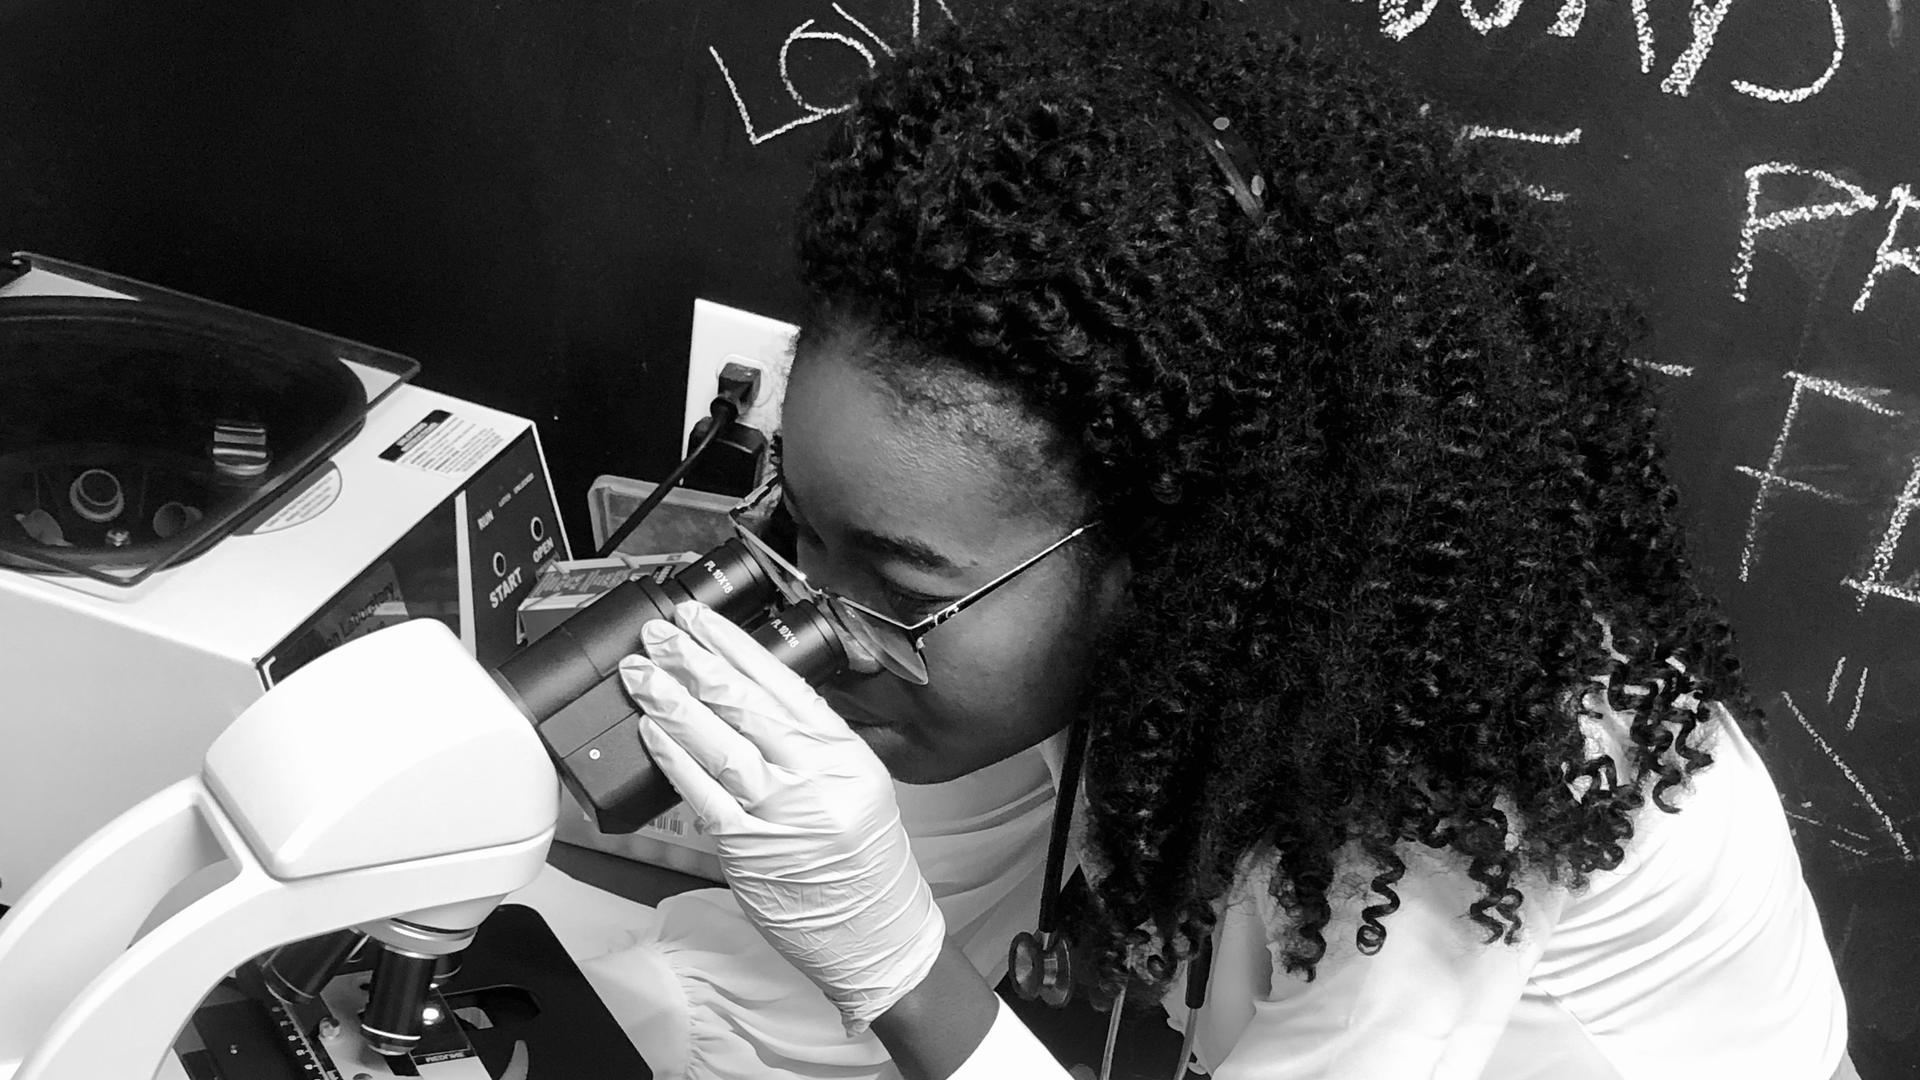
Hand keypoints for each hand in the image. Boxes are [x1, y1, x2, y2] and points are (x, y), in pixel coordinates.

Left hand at [621, 601, 945, 1033]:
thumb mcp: (857, 782)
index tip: (701, 619)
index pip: (783, 682)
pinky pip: (703, 795)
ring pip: (719, 742)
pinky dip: (674, 759)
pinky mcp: (749, 850)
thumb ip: (809, 741)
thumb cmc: (866, 862)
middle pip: (745, 705)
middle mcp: (815, 776)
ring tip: (641, 674)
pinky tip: (651, 732)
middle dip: (695, 662)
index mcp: (844, 751)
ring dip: (673, 703)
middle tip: (659, 634)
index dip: (735, 645)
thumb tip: (747, 697)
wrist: (877, 934)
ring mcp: (781, 813)